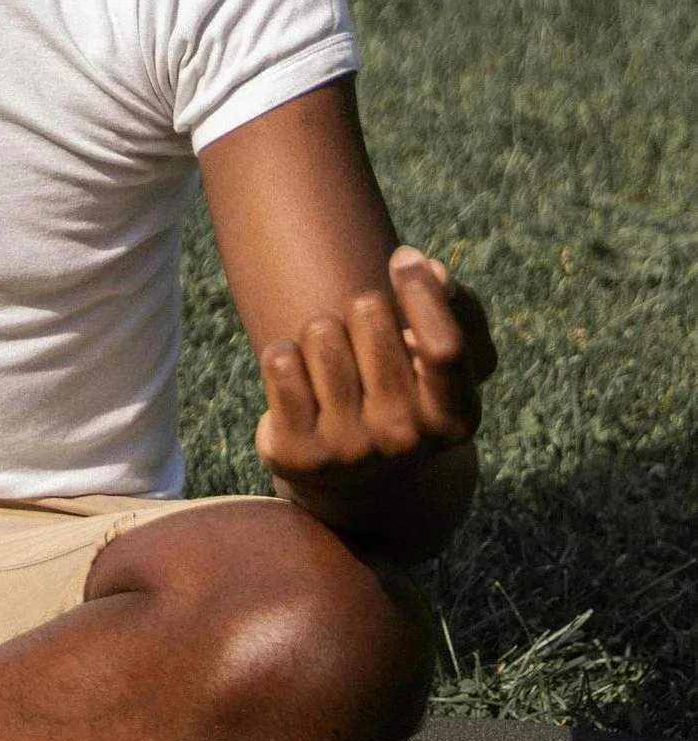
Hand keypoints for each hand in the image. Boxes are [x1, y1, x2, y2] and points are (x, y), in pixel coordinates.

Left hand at [254, 246, 496, 525]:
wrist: (360, 483)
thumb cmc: (410, 398)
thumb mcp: (451, 367)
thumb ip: (461, 314)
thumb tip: (434, 270)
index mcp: (454, 418)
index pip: (444, 346)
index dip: (421, 291)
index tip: (403, 257)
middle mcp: (404, 440)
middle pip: (369, 312)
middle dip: (363, 308)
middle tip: (365, 340)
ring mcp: (348, 450)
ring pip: (320, 330)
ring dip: (322, 332)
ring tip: (334, 364)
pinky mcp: (296, 452)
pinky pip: (279, 360)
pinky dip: (284, 355)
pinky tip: (300, 381)